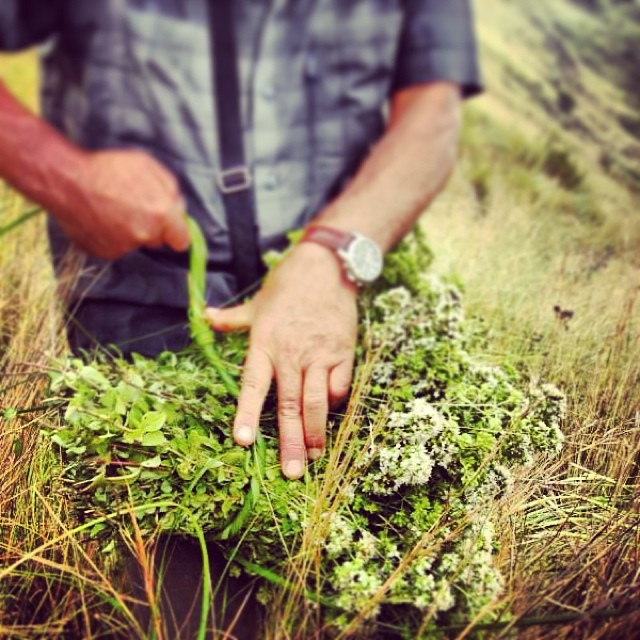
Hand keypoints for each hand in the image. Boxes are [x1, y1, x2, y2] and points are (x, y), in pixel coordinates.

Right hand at [52, 150, 188, 258]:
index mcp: (160, 214)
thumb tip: (179, 206)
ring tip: (112, 208)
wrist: (66, 181)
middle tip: (133, 206)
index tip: (171, 227)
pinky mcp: (105, 252)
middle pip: (157, 240)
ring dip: (130, 231)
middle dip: (152, 227)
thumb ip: (169, 187)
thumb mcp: (146, 165)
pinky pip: (116, 247)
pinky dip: (111, 236)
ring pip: (135, 243)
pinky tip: (100, 218)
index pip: (182, 240)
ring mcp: (123, 246)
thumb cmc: (107, 169)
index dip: (177, 232)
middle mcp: (144, 234)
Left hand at [206, 243, 357, 478]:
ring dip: (316, 432)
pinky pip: (340, 386)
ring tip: (314, 456)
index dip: (247, 414)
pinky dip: (336, 404)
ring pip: (317, 401)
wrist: (326, 267)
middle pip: (288, 404)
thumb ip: (231, 318)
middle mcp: (291, 353)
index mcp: (264, 343)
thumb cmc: (287, 286)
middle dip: (290, 441)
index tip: (243, 442)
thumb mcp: (256, 303)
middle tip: (292, 473)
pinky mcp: (343, 352)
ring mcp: (319, 354)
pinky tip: (331, 418)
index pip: (253, 385)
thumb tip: (202, 317)